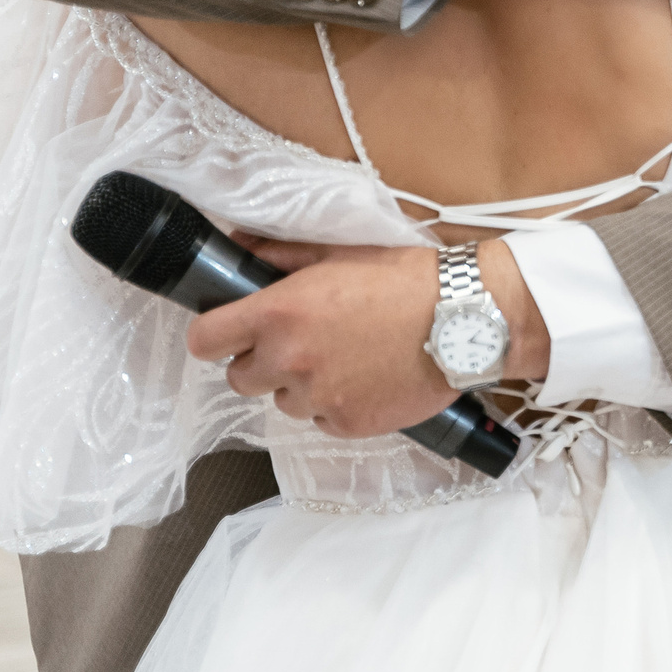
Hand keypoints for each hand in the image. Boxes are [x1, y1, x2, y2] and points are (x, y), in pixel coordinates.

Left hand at [186, 239, 551, 437]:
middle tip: (304, 342)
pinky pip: (322, 420)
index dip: (216, 335)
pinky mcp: (346, 425)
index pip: (205, 340)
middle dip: (263, 361)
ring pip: (283, 401)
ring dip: (302, 384)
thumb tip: (238, 246)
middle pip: (240, 378)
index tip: (232, 332)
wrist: (466, 318)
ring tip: (346, 359)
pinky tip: (367, 378)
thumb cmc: (407, 278)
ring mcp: (317, 398)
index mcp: (280, 314)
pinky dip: (337, 404)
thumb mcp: (341, 251)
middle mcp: (289, 360)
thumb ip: (282, 254)